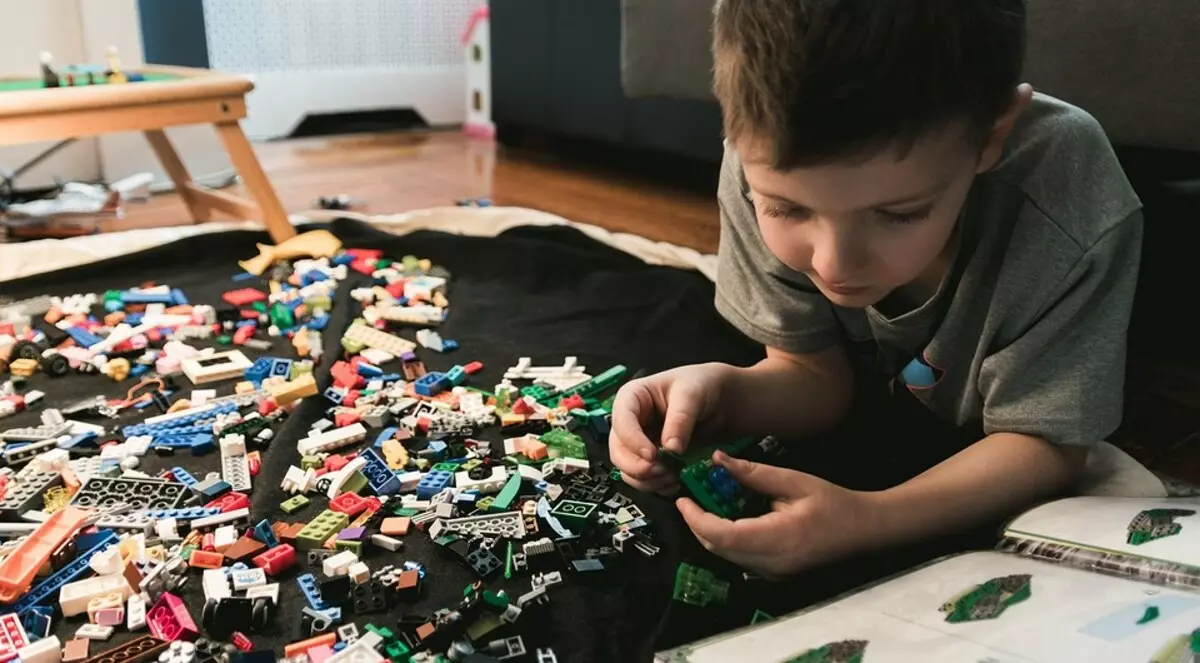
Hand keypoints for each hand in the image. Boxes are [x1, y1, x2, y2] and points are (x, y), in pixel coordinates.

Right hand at [608, 363, 733, 492]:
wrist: (717, 398)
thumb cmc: (700, 385)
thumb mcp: (691, 394)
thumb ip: (680, 419)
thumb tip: (671, 448)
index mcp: (631, 398)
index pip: (621, 422)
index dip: (633, 441)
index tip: (651, 455)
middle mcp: (630, 423)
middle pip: (618, 451)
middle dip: (638, 467)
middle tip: (662, 471)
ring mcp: (639, 443)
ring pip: (628, 470)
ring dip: (648, 480)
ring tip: (673, 477)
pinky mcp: (650, 459)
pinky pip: (644, 479)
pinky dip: (656, 486)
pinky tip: (675, 482)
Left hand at [676, 451, 880, 577]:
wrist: (863, 530)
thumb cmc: (833, 502)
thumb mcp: (794, 480)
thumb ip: (753, 473)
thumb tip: (717, 460)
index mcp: (778, 539)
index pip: (722, 536)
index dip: (696, 519)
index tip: (683, 499)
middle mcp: (772, 563)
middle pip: (718, 548)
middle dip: (697, 524)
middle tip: (689, 498)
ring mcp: (773, 572)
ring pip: (726, 555)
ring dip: (710, 532)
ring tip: (705, 504)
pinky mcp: (774, 573)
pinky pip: (739, 558)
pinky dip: (726, 539)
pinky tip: (727, 517)